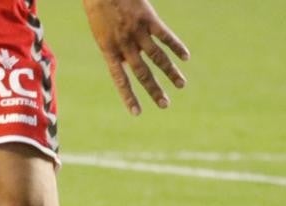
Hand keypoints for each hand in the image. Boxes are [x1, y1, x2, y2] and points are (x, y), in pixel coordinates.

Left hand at [82, 0, 189, 114]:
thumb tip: (128, 64)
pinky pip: (165, 36)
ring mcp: (137, 32)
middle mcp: (124, 45)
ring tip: (181, 85)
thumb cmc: (99, 11)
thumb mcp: (102, 35)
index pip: (120, 80)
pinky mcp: (148, 19)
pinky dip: (176, 46)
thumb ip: (117, 51)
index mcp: (109, 51)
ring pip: (157, 57)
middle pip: (142, 73)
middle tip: (165, 105)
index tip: (137, 113)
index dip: (129, 97)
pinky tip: (186, 57)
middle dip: (154, 90)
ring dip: (170, 72)